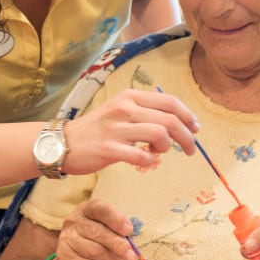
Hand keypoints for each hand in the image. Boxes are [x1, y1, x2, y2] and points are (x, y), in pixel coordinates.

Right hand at [48, 199, 138, 259]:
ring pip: (94, 251)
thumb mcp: (108, 231)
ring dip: (113, 259)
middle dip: (118, 245)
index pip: (98, 208)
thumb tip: (131, 244)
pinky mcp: (65, 258)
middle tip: (132, 256)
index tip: (129, 230)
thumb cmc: (98, 242)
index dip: (115, 218)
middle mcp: (73, 222)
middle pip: (97, 232)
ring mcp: (67, 240)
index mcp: (86, 210)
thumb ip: (118, 232)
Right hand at [62, 89, 198, 174]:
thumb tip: (176, 124)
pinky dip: (150, 162)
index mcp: (130, 96)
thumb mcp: (120, 110)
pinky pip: (141, 156)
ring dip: (168, 148)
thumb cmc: (97, 129)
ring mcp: (116, 128)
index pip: (169, 101)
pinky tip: (146, 163)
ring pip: (159, 135)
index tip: (195, 129)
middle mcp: (125, 108)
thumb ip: (145, 113)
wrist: (63, 143)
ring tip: (160, 154)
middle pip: (170, 119)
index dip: (188, 116)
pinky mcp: (109, 149)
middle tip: (189, 149)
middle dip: (187, 137)